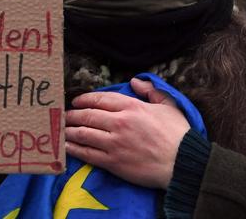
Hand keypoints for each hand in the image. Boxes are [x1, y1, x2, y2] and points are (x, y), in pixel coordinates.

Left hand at [64, 77, 189, 188]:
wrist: (183, 164)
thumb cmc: (178, 134)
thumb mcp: (168, 105)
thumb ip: (151, 91)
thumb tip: (135, 81)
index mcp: (132, 107)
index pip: (101, 99)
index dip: (85, 99)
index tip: (76, 101)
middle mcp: (120, 122)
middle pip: (88, 115)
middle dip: (73, 114)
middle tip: (64, 115)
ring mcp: (115, 143)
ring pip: (84, 133)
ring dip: (70, 130)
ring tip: (61, 129)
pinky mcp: (113, 162)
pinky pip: (88, 154)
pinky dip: (75, 149)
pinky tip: (66, 147)